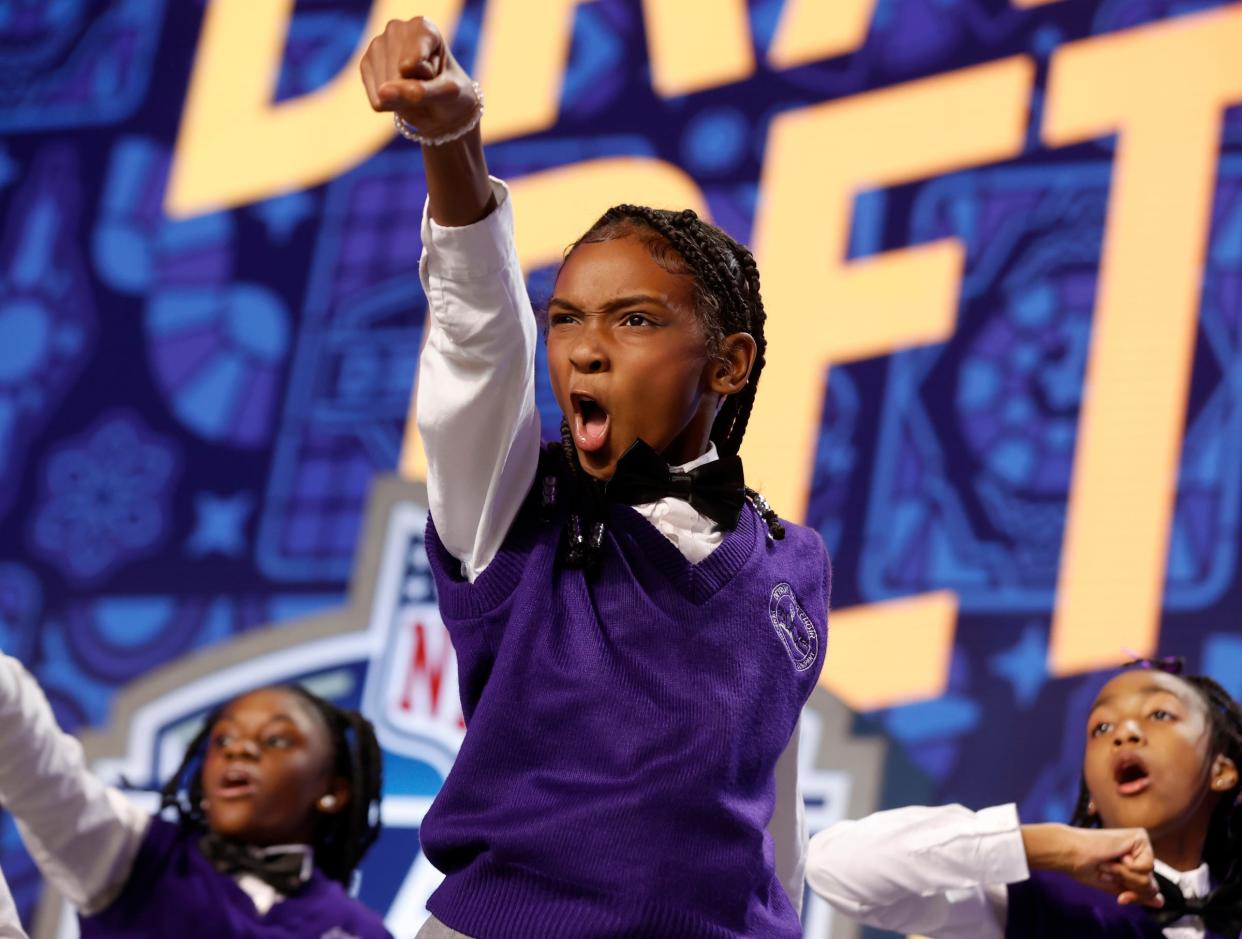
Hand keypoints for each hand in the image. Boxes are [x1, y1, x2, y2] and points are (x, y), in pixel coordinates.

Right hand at [360, 17, 479, 138]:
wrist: (442, 106)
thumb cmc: (450, 94)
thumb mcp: (448, 93)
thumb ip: (421, 91)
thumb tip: (382, 93)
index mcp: (422, 27)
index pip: (414, 63)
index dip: (428, 76)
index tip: (438, 71)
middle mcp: (396, 29)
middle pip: (398, 76)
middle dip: (414, 88)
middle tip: (427, 82)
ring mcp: (377, 45)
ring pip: (384, 89)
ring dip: (403, 98)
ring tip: (413, 86)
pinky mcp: (365, 65)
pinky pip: (377, 99)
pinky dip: (391, 105)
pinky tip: (399, 93)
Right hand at [1021, 823, 1163, 908]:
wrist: (1071, 853)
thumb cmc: (1086, 867)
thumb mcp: (1115, 886)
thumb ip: (1138, 894)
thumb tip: (1161, 902)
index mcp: (1134, 863)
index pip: (1148, 889)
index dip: (1133, 895)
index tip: (1118, 895)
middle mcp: (1139, 852)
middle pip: (1150, 883)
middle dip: (1128, 885)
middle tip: (1108, 871)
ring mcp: (1141, 843)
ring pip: (1148, 877)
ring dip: (1125, 876)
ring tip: (1109, 863)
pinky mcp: (1140, 837)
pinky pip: (1146, 866)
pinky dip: (1127, 868)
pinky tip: (1115, 857)